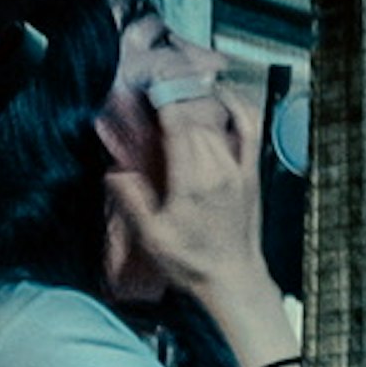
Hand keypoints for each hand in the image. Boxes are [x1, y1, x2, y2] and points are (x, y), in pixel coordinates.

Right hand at [106, 68, 278, 335]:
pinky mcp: (250, 172)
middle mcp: (218, 171)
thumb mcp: (152, 237)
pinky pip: (250, 130)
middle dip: (174, 101)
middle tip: (157, 92)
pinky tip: (227, 96)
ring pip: (216, 124)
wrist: (232, 277)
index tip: (151, 88)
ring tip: (178, 94)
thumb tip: (115, 174)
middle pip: (195, 121)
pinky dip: (239, 108)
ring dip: (196, 105)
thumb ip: (133, 201)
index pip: (178, 128)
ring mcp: (238, 170)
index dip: (164, 103)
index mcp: (192, 183)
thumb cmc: (193, 262)